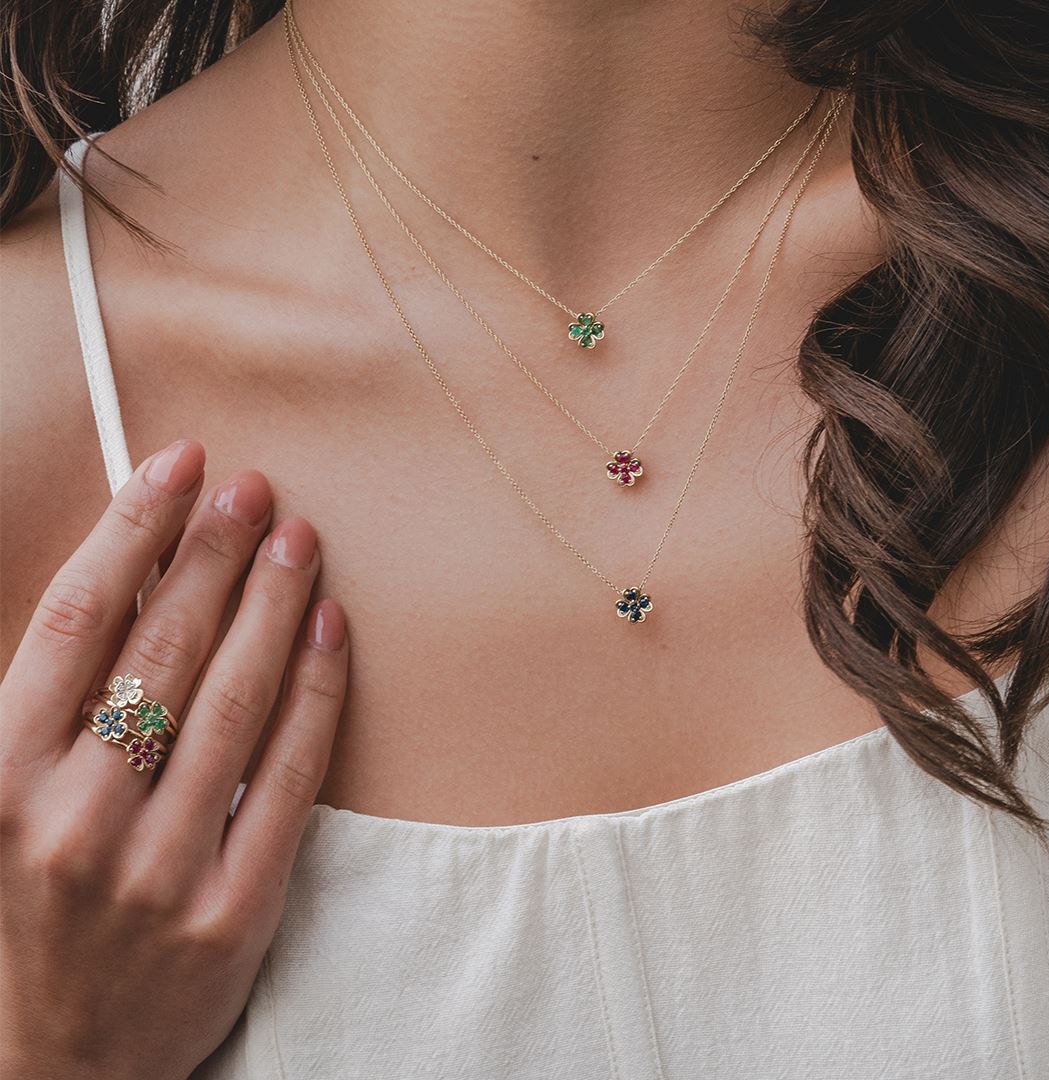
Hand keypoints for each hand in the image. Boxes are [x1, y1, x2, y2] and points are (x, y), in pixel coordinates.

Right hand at [0, 440, 348, 1079]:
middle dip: (215, 550)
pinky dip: (316, 692)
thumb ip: (52, 699)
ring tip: (302, 539)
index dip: (133, 526)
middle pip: (164, 644)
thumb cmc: (28, 908)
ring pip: (236, 699)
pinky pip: (291, 776)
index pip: (77, 616)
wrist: (56, 1064)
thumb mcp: (2, 798)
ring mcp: (158, 867)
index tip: (178, 465)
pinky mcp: (232, 910)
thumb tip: (128, 574)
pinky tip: (331, 629)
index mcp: (0, 774)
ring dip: (275, 603)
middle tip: (255, 488)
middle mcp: (74, 814)